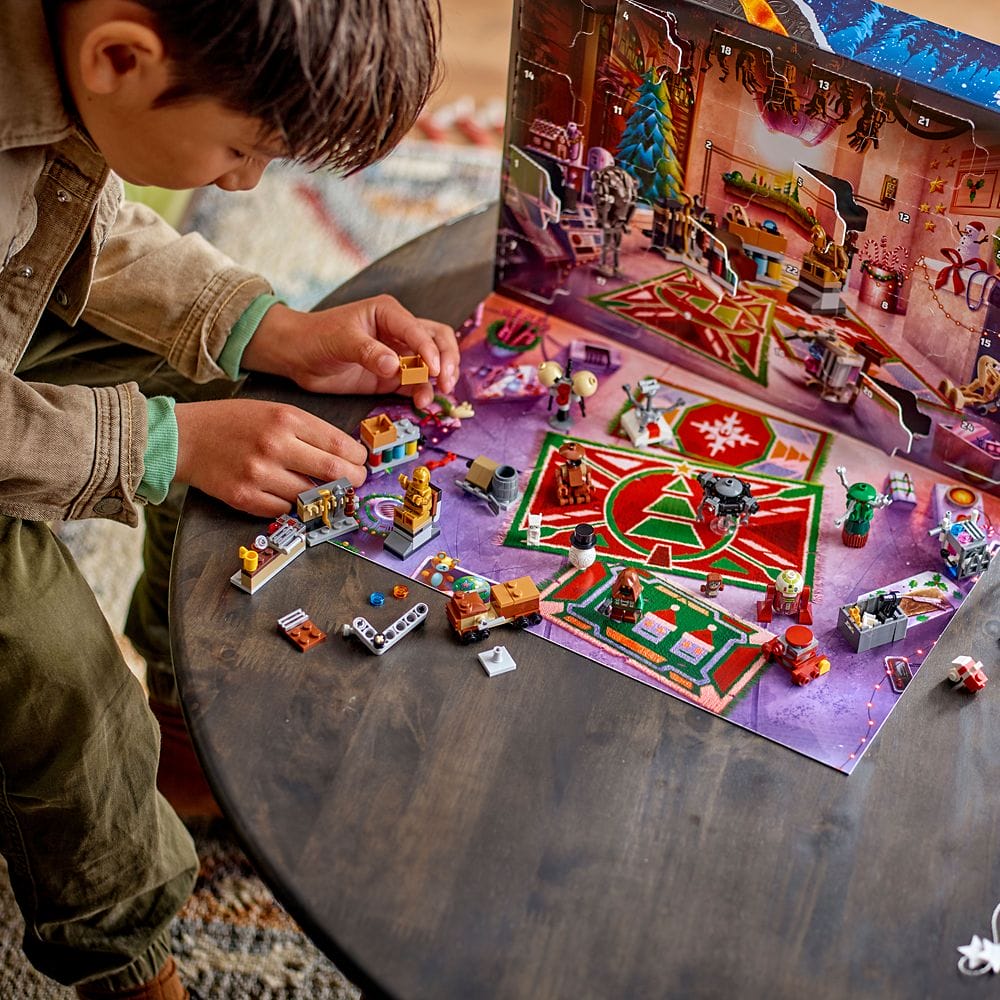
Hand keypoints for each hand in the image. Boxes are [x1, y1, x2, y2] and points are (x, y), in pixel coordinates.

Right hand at [174, 399, 367, 515]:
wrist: (186, 437)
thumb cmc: (234, 423)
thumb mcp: (274, 411)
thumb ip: (308, 431)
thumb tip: (346, 455)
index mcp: (286, 419)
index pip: (340, 445)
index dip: (358, 458)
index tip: (359, 462)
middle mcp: (274, 445)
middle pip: (334, 473)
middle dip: (352, 480)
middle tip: (354, 482)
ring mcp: (259, 474)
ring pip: (311, 496)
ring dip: (320, 495)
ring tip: (319, 488)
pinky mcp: (244, 497)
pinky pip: (284, 510)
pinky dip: (291, 505)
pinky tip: (285, 493)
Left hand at [242, 297, 459, 408]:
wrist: (297, 356)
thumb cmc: (316, 337)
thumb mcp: (341, 340)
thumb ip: (369, 352)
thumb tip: (395, 366)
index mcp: (389, 313)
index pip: (420, 330)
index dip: (430, 350)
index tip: (434, 370)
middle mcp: (399, 332)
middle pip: (438, 341)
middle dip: (447, 361)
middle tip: (446, 382)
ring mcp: (398, 355)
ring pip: (431, 364)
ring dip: (437, 381)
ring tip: (429, 399)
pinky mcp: (391, 377)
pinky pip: (415, 384)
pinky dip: (423, 393)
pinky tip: (421, 404)